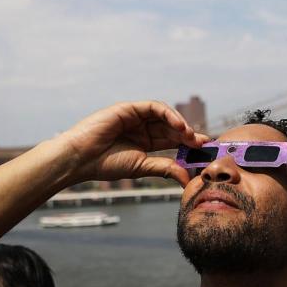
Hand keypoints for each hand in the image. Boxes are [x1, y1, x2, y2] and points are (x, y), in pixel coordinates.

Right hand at [56, 101, 207, 185]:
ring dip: (180, 124)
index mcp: (146, 142)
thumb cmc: (107, 164)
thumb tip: (188, 179)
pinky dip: (168, 114)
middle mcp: (143, 128)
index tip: (204, 152)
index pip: (173, 141)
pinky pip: (154, 107)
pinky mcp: (129, 108)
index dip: (189, 145)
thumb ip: (165, 168)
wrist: (82, 158)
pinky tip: (178, 126)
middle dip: (189, 135)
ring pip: (165, 115)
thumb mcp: (143, 167)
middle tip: (204, 144)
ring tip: (191, 136)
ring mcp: (136, 117)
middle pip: (172, 128)